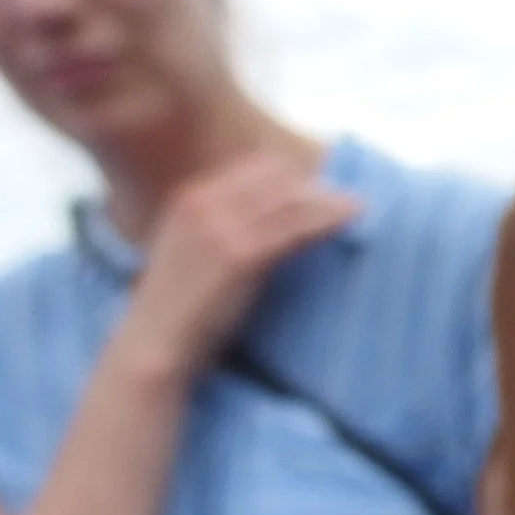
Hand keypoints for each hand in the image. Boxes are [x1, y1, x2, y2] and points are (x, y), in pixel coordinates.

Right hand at [118, 151, 360, 374]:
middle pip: (277, 177)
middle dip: (315, 187)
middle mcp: (203, 203)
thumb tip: (265, 225)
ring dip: (329, 200)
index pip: (256, 168)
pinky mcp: (242, 256)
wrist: (154, 346)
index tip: (322, 190)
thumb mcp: (192, 255)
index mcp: (191, 199)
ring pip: (292, 199)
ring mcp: (221, 227)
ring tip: (360, 207)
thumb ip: (219, 231)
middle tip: (348, 200)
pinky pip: (296, 227)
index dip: (294, 179)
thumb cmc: (180, 311)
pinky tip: (352, 219)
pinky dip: (328, 220)